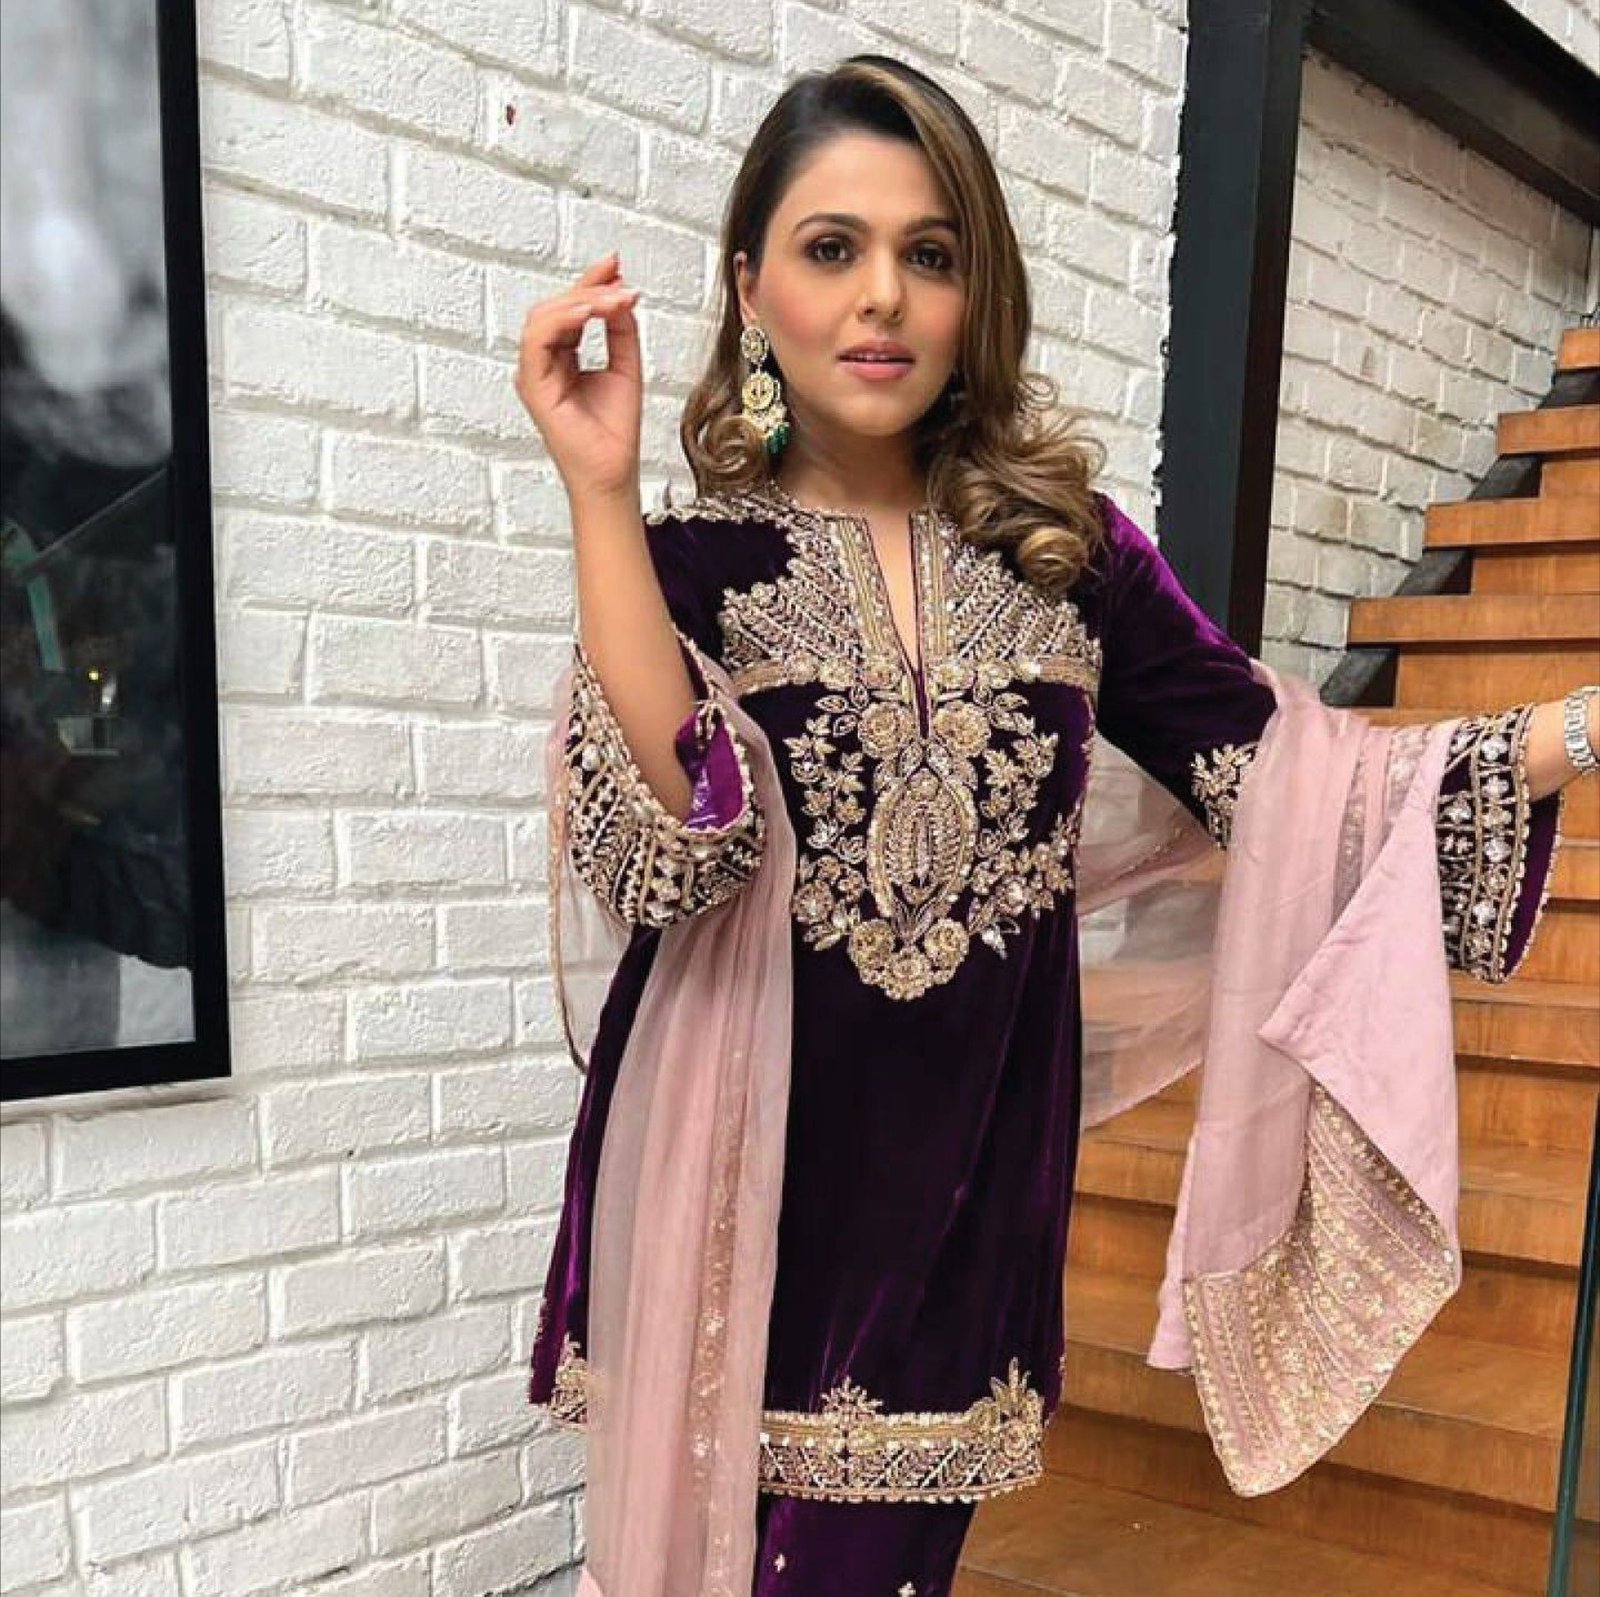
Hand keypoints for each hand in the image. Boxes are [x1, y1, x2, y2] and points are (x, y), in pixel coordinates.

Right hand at [515, 252, 641, 502]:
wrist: (613, 472)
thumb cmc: (615, 431)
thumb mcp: (626, 365)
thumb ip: (620, 328)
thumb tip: (620, 292)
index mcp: (561, 356)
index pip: (570, 309)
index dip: (591, 283)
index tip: (615, 264)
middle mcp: (543, 362)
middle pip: (554, 307)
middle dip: (587, 288)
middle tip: (620, 283)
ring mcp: (534, 373)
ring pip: (542, 317)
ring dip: (579, 301)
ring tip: (612, 300)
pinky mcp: (533, 386)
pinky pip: (538, 340)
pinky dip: (563, 320)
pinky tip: (590, 313)